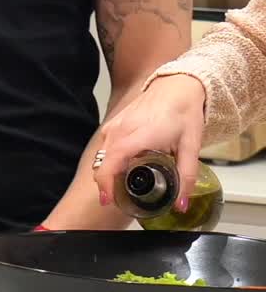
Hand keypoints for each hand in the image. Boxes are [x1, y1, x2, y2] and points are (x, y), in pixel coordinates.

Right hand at [93, 74, 206, 208]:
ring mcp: (115, 125)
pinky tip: (124, 164)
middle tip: (119, 199)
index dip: (105, 184)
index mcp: (139, 136)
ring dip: (106, 171)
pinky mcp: (115, 122)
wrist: (178, 86)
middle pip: (101, 163)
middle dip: (106, 184)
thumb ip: (186, 177)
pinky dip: (109, 159)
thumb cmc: (183, 111)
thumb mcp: (191, 147)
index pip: (111, 163)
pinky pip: (105, 145)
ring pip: (101, 155)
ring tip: (122, 184)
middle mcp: (121, 130)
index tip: (108, 200)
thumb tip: (181, 205)